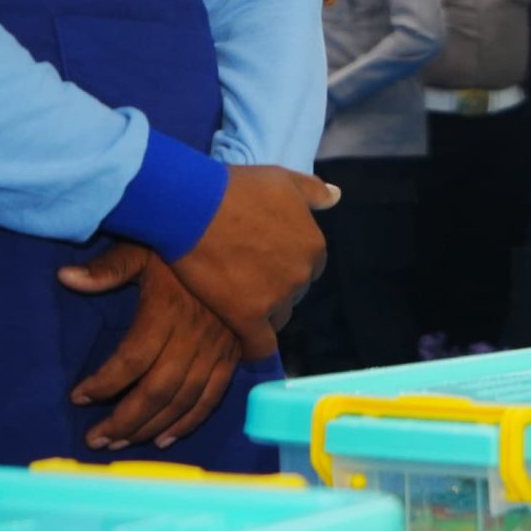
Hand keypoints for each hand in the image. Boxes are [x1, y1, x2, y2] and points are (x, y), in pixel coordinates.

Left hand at [58, 244, 243, 449]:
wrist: (243, 246)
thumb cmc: (185, 246)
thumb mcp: (144, 248)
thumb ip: (108, 267)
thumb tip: (66, 278)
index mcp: (167, 311)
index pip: (132, 359)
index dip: (103, 383)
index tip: (77, 396)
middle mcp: (194, 336)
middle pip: (157, 389)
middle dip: (124, 420)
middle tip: (96, 438)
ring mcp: (217, 349)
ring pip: (183, 399)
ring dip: (151, 426)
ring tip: (122, 442)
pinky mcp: (233, 356)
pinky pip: (213, 396)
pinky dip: (190, 421)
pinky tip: (165, 437)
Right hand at [168, 166, 339, 358]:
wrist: (193, 205)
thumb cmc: (236, 188)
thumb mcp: (283, 181)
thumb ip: (313, 192)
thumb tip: (337, 197)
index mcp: (314, 246)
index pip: (310, 267)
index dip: (287, 266)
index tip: (265, 262)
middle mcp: (302, 275)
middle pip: (294, 292)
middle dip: (274, 288)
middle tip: (244, 279)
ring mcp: (276, 298)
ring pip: (277, 317)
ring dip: (262, 315)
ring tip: (236, 305)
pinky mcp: (248, 317)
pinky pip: (259, 345)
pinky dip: (253, 349)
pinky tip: (242, 349)